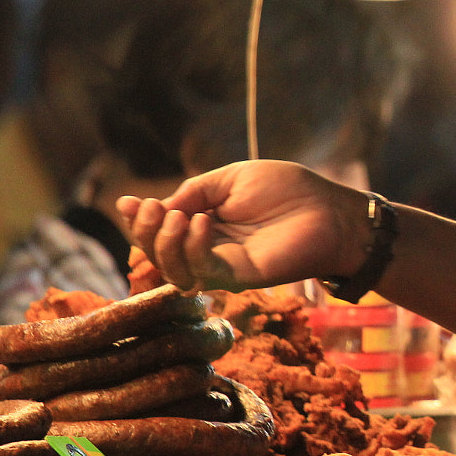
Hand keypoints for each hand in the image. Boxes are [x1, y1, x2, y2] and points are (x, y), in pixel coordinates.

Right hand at [118, 160, 365, 291]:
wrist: (329, 209)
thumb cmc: (289, 190)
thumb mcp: (231, 179)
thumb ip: (194, 192)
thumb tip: (157, 208)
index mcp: (206, 223)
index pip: (161, 230)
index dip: (140, 220)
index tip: (127, 203)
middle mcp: (209, 248)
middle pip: (158, 252)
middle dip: (144, 231)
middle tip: (151, 209)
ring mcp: (223, 265)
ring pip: (172, 267)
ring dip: (163, 241)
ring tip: (177, 216)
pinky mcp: (238, 277)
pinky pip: (199, 270)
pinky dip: (191, 247)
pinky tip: (202, 222)